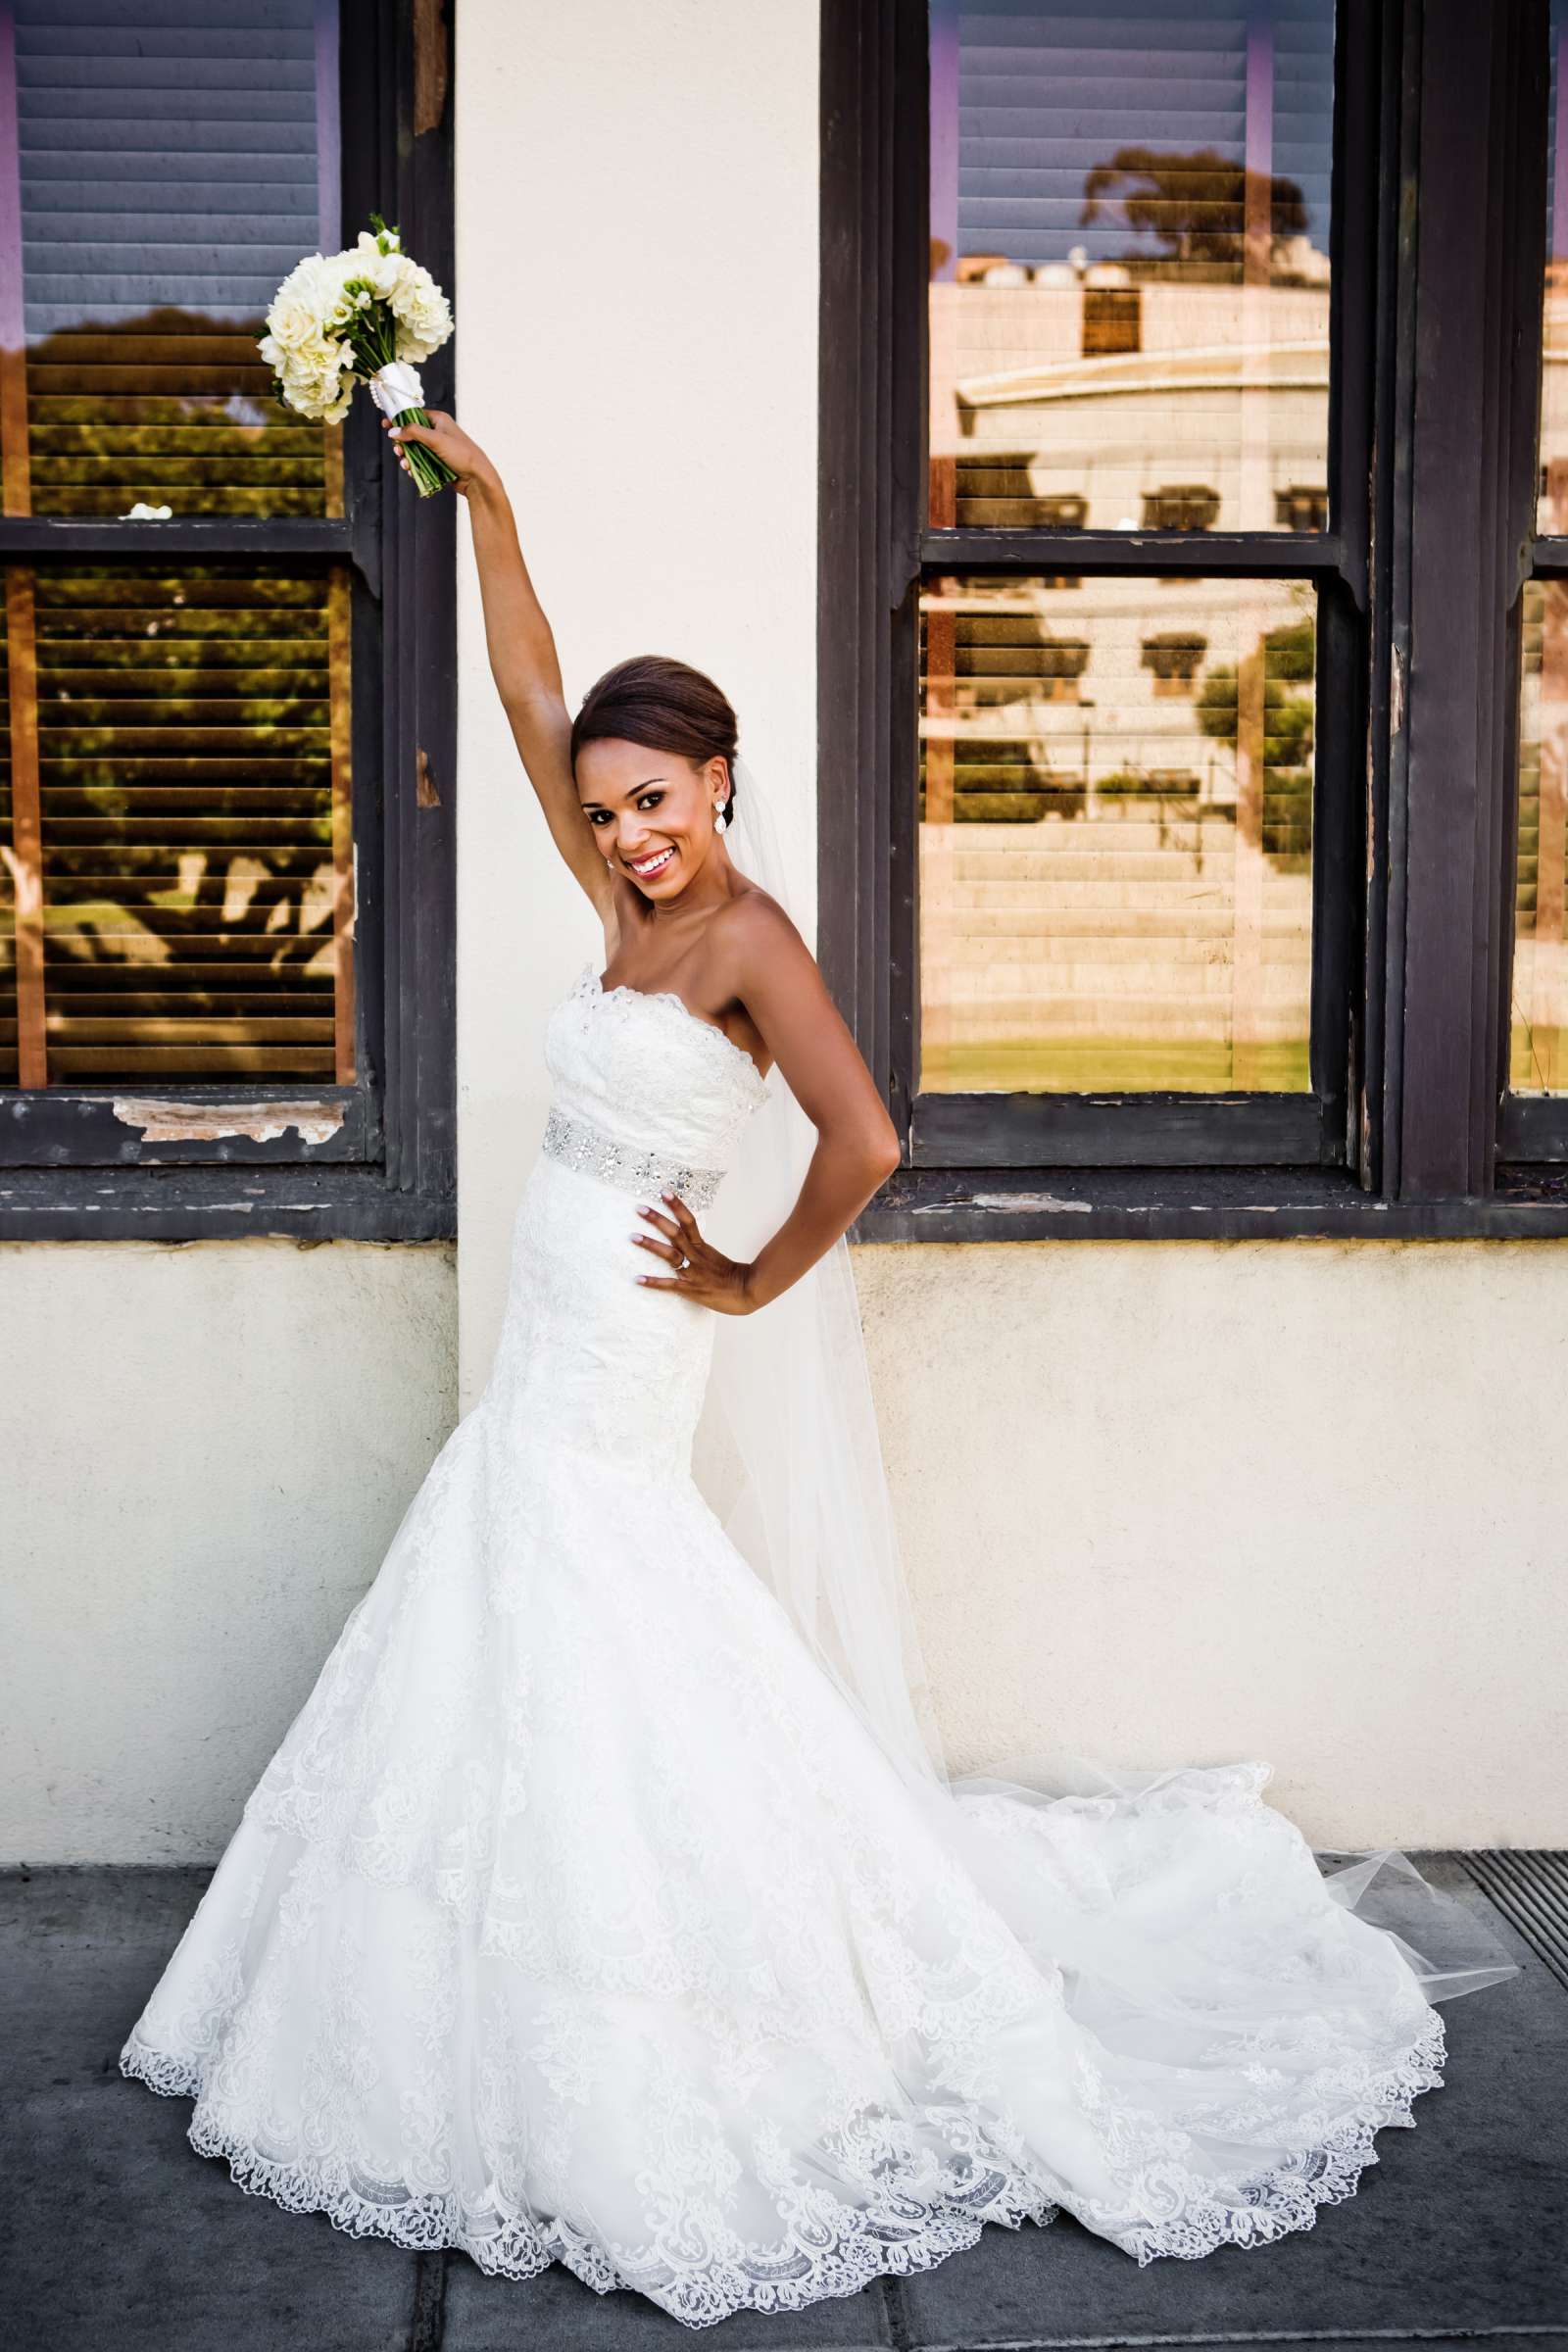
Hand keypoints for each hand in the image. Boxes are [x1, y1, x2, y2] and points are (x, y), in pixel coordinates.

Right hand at [382, 408, 494, 496]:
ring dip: (407, 457)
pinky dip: (414, 466)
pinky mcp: (437, 462)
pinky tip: (412, 471)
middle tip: (398, 450)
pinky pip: (420, 462)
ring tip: (405, 464)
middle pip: (411, 434)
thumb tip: (394, 431)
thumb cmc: (461, 454)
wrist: (477, 478)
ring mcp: (437, 448)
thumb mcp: (436, 439)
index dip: (399, 420)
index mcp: (438, 420)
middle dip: (402, 443)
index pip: (413, 415)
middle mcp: (437, 432)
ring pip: (414, 450)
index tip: (386, 424)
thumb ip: (413, 433)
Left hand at [632, 1194, 755, 1313]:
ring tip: (633, 1236)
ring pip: (670, 1255)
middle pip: (675, 1233)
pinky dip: (653, 1282)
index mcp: (702, 1247)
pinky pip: (669, 1284)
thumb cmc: (731, 1276)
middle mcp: (696, 1256)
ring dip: (650, 1245)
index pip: (688, 1221)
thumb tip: (684, 1243)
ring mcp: (693, 1272)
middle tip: (639, 1208)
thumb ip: (698, 1251)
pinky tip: (637, 1279)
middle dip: (657, 1220)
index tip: (664, 1192)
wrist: (748, 1292)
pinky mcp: (690, 1289)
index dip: (677, 1206)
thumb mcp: (714, 1258)